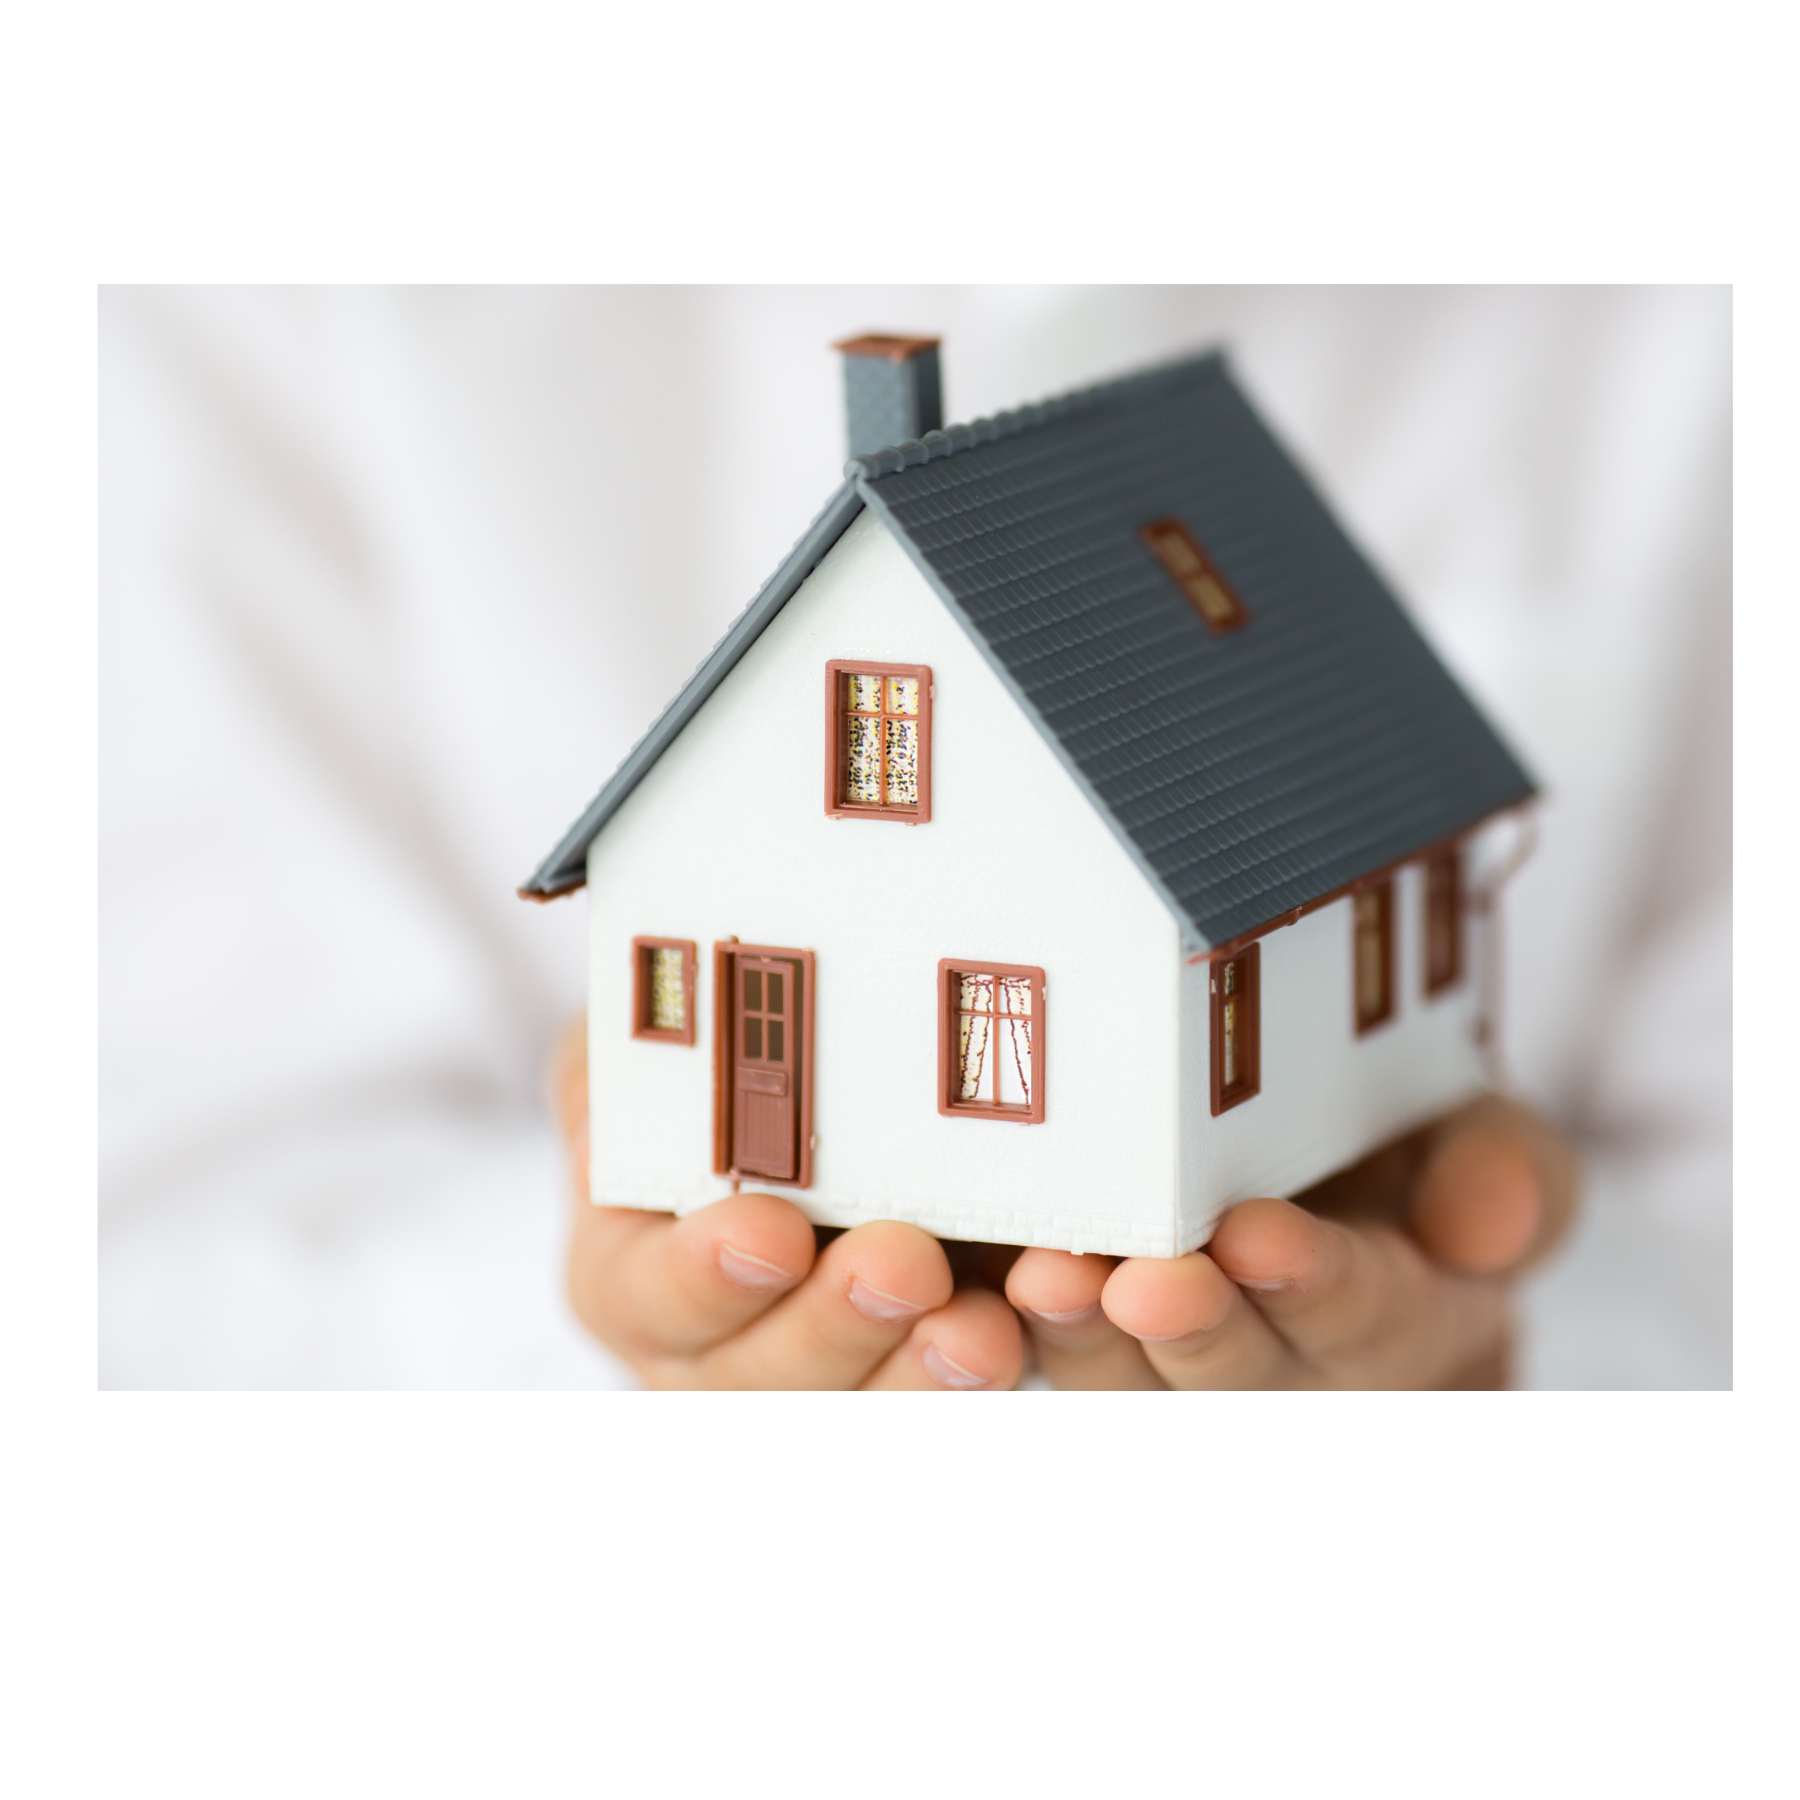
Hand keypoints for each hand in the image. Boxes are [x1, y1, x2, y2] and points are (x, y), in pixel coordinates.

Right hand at [551, 1018, 1022, 1396]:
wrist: (808, 1132)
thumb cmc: (697, 1094)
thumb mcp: (629, 1057)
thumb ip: (619, 1059)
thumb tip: (627, 1045)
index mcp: (630, 1272)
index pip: (647, 1293)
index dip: (705, 1273)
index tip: (769, 1232)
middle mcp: (712, 1354)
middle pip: (764, 1373)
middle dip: (838, 1322)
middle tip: (904, 1263)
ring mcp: (811, 1379)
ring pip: (857, 1404)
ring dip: (921, 1375)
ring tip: (980, 1331)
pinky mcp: (897, 1377)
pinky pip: (931, 1400)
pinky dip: (978, 1381)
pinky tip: (1023, 1345)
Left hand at [1004, 1095, 1577, 1393]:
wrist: (1310, 1133)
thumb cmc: (1393, 1126)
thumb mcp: (1477, 1126)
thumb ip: (1509, 1173)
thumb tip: (1482, 1228)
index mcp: (1396, 1309)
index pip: (1366, 1312)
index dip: (1316, 1282)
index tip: (1261, 1237)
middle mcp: (1289, 1357)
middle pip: (1240, 1368)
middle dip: (1193, 1326)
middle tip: (1143, 1281)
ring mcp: (1188, 1365)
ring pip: (1136, 1378)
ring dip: (1089, 1337)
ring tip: (1048, 1281)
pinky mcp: (1099, 1347)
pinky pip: (1063, 1357)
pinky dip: (1018, 1335)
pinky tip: (982, 1297)